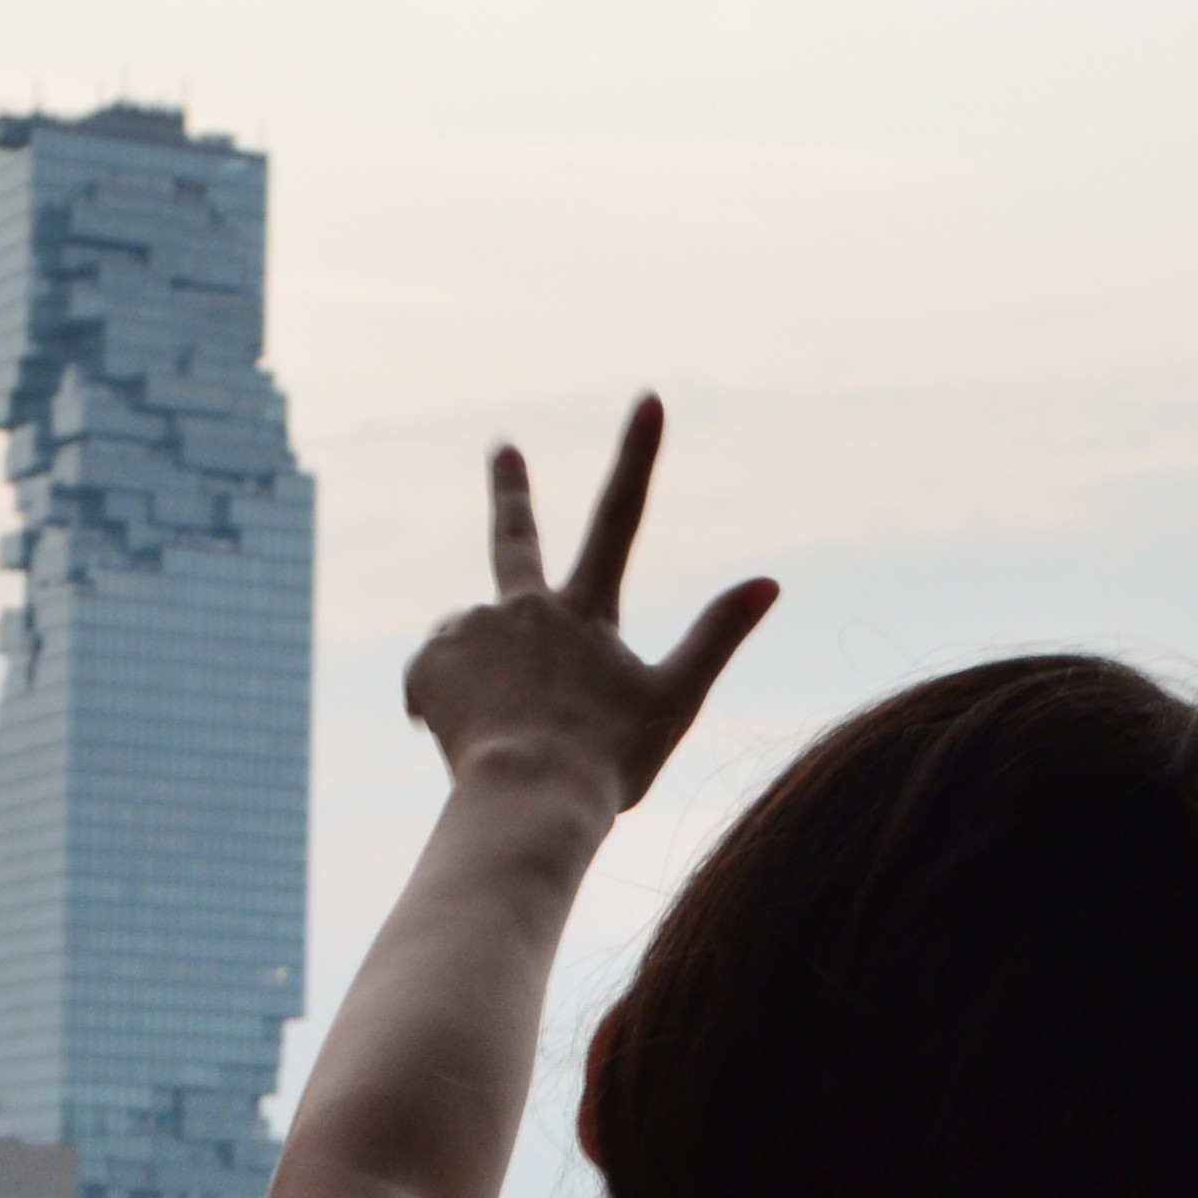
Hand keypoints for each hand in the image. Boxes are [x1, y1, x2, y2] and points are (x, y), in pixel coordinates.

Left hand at [401, 394, 777, 814]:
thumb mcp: (674, 702)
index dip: (637, 456)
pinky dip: (445, 708)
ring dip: (488, 681)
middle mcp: (524, 607)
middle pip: (515, 538)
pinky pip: (433, 682)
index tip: (647, 399)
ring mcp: (471, 631)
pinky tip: (466, 742)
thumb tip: (770, 580)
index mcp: (585, 611)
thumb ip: (716, 637)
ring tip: (508, 738)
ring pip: (477, 645)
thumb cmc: (608, 762)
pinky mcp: (427, 664)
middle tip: (503, 447)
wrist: (527, 798)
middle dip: (512, 489)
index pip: (620, 517)